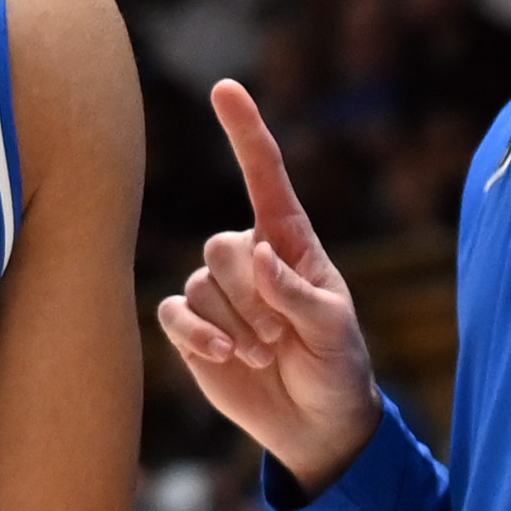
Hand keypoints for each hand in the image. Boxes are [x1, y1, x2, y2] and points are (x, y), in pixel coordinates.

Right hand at [155, 81, 379, 493]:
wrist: (315, 422)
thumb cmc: (336, 364)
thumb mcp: (335, 328)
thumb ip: (298, 291)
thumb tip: (260, 255)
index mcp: (290, 241)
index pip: (264, 175)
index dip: (245, 131)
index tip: (226, 88)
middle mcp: (248, 257)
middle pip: (222, 247)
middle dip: (252, 298)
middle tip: (283, 338)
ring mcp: (217, 292)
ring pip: (201, 286)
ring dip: (235, 325)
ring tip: (267, 354)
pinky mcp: (192, 327)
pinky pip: (174, 313)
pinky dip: (197, 335)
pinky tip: (225, 356)